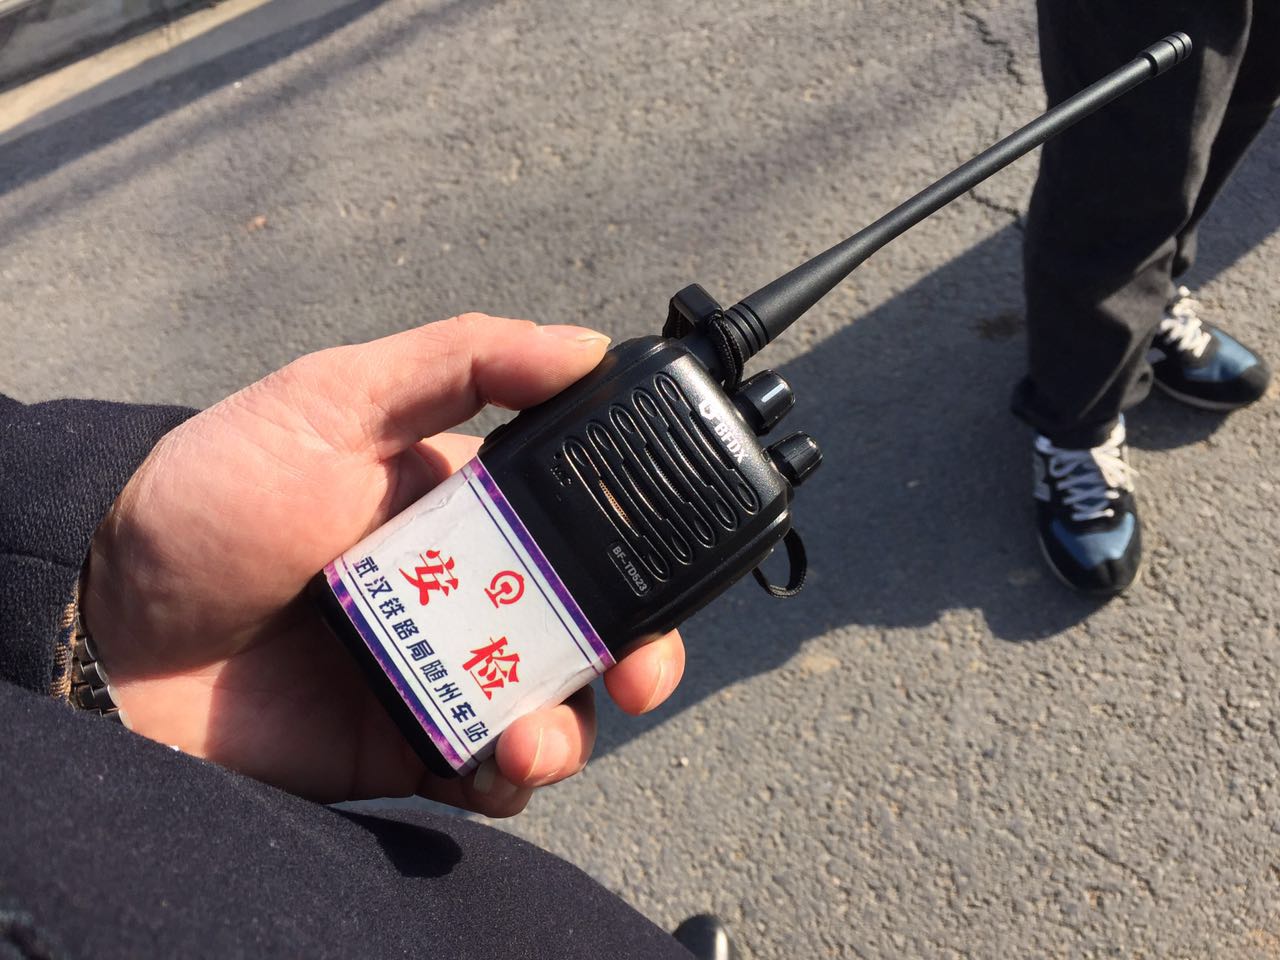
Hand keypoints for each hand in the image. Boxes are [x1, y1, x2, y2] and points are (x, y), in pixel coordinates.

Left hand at [83, 314, 685, 815]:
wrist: (104, 621)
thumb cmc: (215, 493)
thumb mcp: (334, 398)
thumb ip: (460, 362)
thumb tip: (586, 347)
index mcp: (466, 507)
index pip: (580, 528)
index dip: (636, 553)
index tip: (664, 573)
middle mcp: (464, 588)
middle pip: (584, 626)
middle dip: (630, 655)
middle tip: (636, 675)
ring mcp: (436, 669)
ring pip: (548, 705)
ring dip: (568, 729)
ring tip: (532, 739)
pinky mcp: (401, 744)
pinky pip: (484, 771)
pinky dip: (506, 778)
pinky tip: (490, 767)